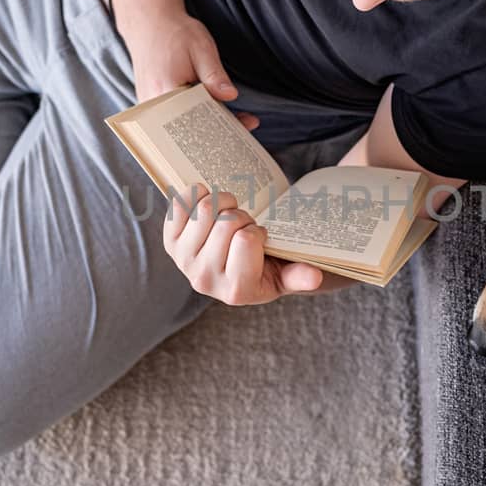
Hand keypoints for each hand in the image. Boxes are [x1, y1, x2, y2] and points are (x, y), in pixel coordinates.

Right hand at [122, 12, 257, 129]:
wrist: (148, 24)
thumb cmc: (175, 33)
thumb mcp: (201, 48)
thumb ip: (214, 75)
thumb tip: (231, 95)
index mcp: (166, 91)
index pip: (198, 120)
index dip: (224, 124)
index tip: (247, 123)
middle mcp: (153, 106)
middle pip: (191, 129)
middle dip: (220, 129)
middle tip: (248, 123)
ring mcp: (149, 109)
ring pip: (183, 127)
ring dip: (208, 126)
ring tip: (236, 121)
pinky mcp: (151, 108)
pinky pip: (175, 121)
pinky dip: (195, 119)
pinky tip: (213, 116)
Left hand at [165, 185, 344, 304]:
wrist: (230, 271)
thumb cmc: (263, 269)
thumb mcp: (285, 275)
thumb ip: (299, 276)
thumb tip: (314, 276)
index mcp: (236, 290)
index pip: (246, 240)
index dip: (257, 230)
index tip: (258, 238)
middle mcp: (205, 279)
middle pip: (226, 222)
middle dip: (241, 216)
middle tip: (243, 226)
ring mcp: (184, 260)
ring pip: (205, 209)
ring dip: (223, 202)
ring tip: (228, 216)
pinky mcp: (170, 243)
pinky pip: (180, 204)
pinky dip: (197, 194)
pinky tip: (208, 205)